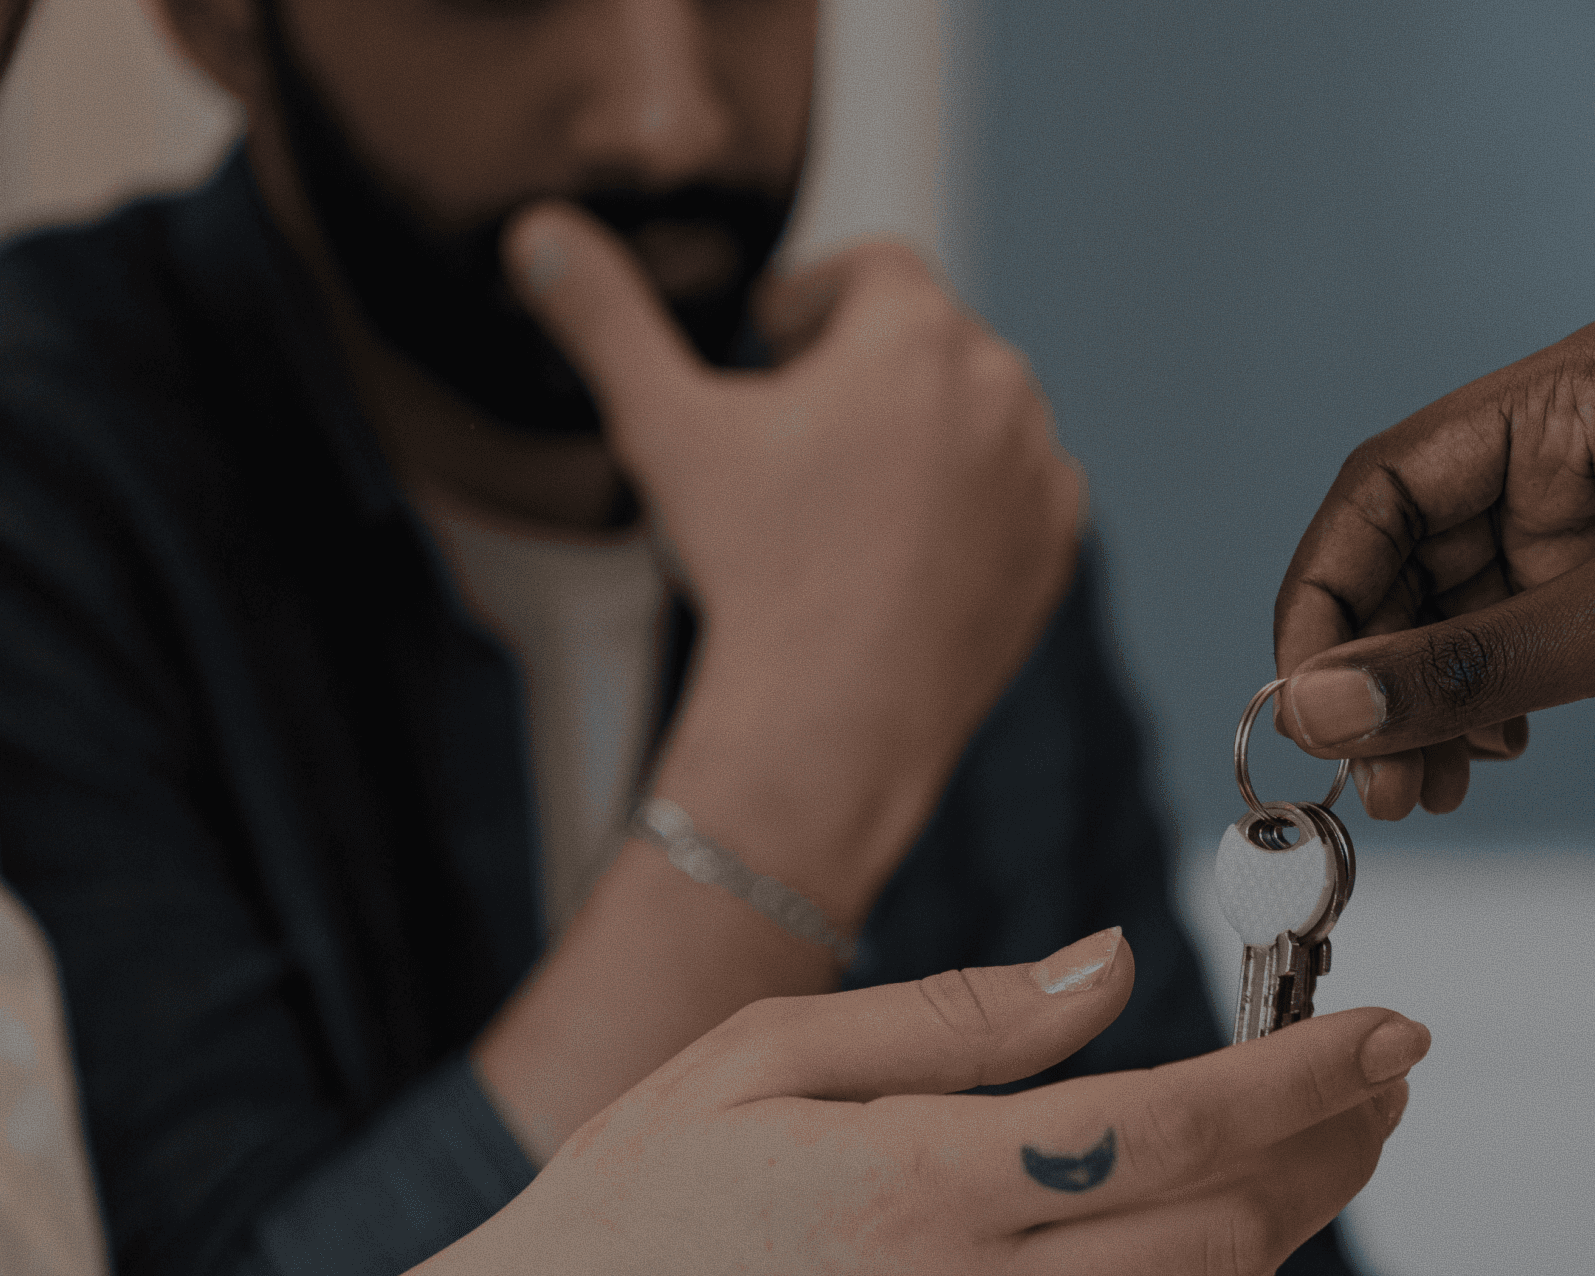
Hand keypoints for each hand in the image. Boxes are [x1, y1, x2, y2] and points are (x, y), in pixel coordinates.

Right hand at [468, 926, 1430, 1275]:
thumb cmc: (639, 1204)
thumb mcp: (765, 1055)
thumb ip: (959, 1016)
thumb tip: (1117, 965)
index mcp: (924, 1186)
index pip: (1182, 1127)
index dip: (1312, 1076)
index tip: (1397, 1029)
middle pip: (1234, 1235)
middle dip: (1328, 1149)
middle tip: (1362, 1083)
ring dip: (1275, 1241)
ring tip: (1275, 1164)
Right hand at [506, 206, 1085, 876]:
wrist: (834, 718)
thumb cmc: (754, 569)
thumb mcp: (664, 428)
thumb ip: (606, 320)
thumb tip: (540, 237)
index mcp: (915, 335)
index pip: (874, 267)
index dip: (814, 296)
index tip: (773, 342)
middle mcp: (1001, 388)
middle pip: (928, 340)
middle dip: (865, 366)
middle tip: (798, 427)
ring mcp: (1038, 471)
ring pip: (977, 415)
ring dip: (924, 429)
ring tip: (847, 488)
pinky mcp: (1054, 546)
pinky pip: (1015, 492)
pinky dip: (969, 502)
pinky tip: (901, 544)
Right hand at [1268, 317, 1594, 822]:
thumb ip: (1477, 664)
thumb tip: (1318, 703)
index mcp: (1584, 396)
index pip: (1394, 476)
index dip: (1331, 583)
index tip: (1300, 688)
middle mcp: (1576, 455)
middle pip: (1407, 553)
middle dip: (1374, 663)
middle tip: (1358, 767)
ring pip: (1446, 621)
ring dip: (1413, 708)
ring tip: (1417, 792)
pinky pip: (1499, 666)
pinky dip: (1466, 722)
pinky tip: (1474, 772)